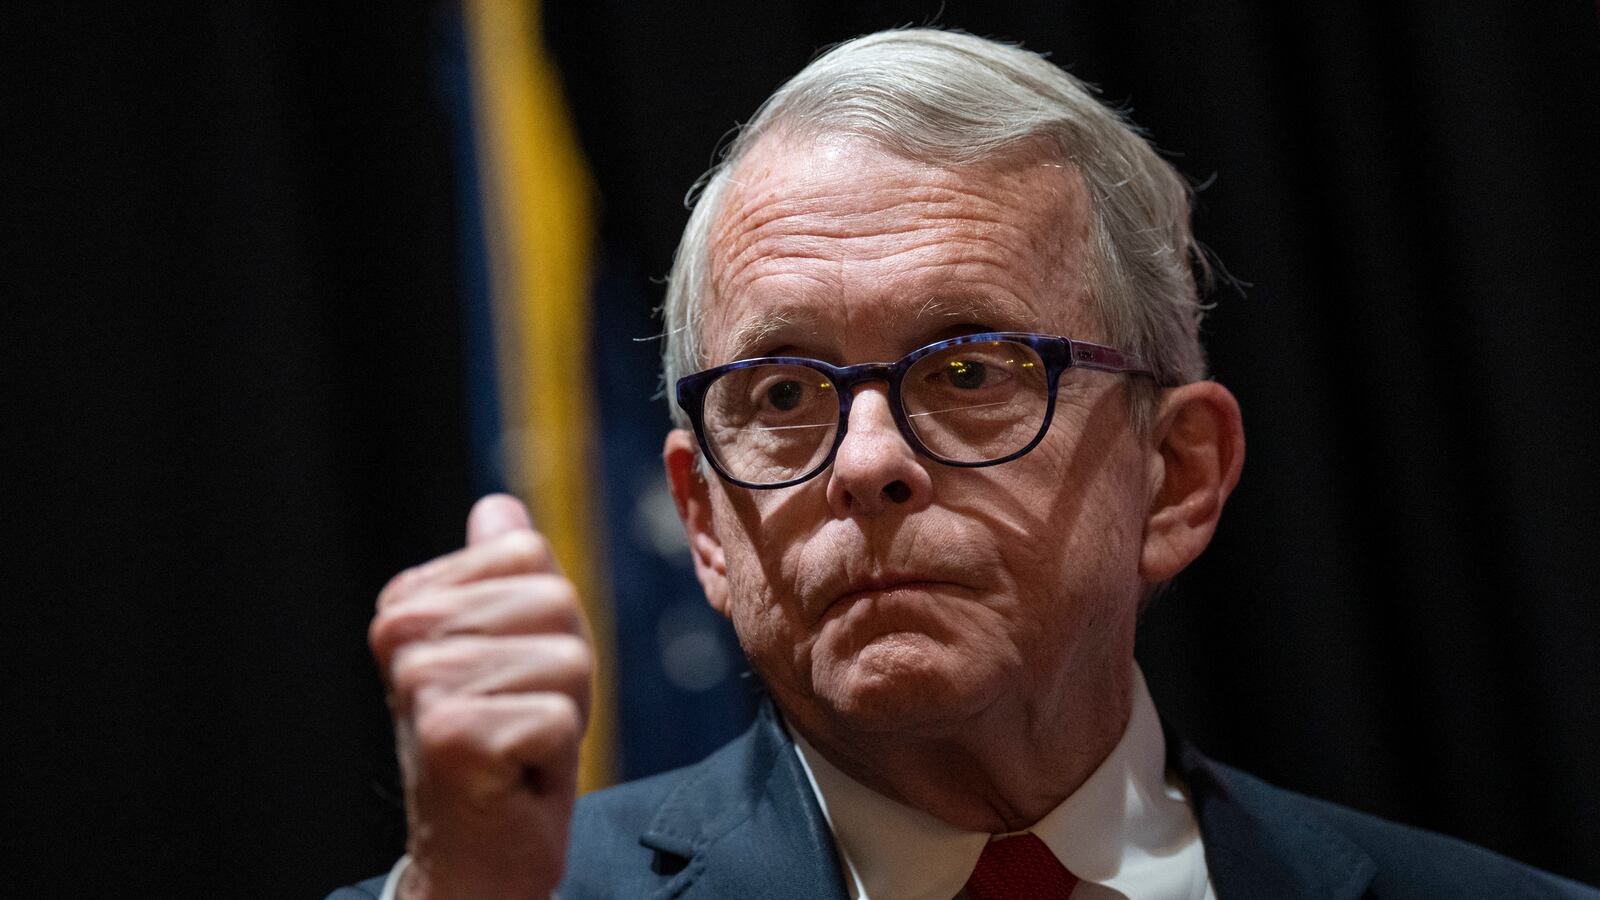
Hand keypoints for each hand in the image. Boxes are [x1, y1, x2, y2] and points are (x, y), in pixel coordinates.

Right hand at [370, 494, 590, 899]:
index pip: (530, 554)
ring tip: (518, 744)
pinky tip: (515, 776)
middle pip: (555, 601)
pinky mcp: (451, 736)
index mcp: (410, 599)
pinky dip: (557, 755)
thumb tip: (498, 506)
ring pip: (568, 659)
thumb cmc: (503, 743)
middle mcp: (402, 634)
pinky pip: (562, 717)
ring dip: (563, 712)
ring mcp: (421, 683)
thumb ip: (505, 576)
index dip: (550, 620)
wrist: (477, 852)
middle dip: (563, 666)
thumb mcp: (513, 645)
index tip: (516, 671)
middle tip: (521, 716)